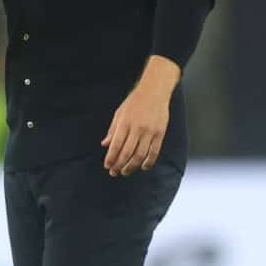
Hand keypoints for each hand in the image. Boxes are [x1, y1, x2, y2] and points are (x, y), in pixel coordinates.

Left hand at [101, 56, 179, 176]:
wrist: (154, 92)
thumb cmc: (134, 103)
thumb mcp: (119, 113)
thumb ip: (113, 130)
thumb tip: (105, 145)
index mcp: (125, 122)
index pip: (116, 144)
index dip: (111, 157)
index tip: (107, 166)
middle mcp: (137, 128)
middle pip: (127, 152)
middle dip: (119, 164)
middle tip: (114, 173)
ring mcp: (150, 132)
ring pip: (140, 155)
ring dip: (132, 166)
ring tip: (125, 172)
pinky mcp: (160, 133)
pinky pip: (154, 152)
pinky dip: (148, 162)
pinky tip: (142, 167)